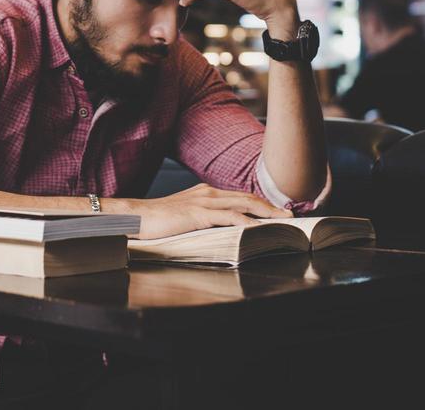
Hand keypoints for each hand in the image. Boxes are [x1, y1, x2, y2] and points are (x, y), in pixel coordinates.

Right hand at [125, 184, 292, 239]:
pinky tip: (257, 229)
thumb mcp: (186, 217)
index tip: (276, 212)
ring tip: (281, 222)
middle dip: (270, 206)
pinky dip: (245, 222)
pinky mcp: (197, 214)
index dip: (260, 203)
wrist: (135, 216)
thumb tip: (222, 232)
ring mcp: (203, 201)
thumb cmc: (158, 220)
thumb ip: (203, 220)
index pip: (240, 196)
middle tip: (289, 215)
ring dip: (265, 213)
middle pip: (247, 198)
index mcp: (206, 192)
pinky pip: (227, 217)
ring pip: (242, 204)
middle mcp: (208, 192)